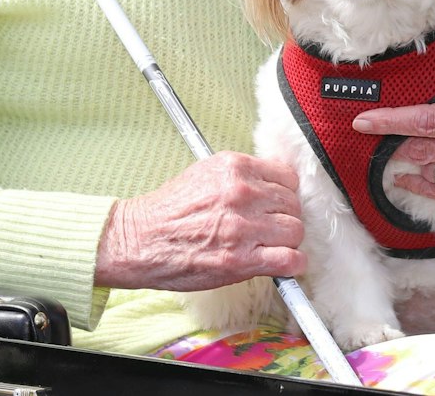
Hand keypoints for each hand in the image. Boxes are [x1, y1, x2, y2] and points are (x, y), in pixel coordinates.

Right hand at [95, 152, 305, 290]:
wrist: (139, 241)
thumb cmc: (168, 212)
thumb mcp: (205, 174)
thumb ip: (241, 177)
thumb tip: (273, 186)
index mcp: (234, 168)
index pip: (287, 176)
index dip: (284, 194)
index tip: (277, 205)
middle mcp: (242, 193)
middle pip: (293, 205)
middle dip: (284, 218)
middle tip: (270, 229)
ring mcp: (243, 227)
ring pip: (295, 231)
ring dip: (287, 242)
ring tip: (270, 247)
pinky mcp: (241, 259)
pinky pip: (290, 260)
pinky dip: (292, 265)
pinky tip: (282, 265)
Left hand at [352, 63, 434, 202]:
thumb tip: (428, 67)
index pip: (426, 120)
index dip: (390, 122)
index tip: (363, 120)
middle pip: (422, 150)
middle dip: (393, 142)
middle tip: (373, 133)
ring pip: (431, 173)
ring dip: (405, 163)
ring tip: (387, 151)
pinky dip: (422, 185)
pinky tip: (406, 177)